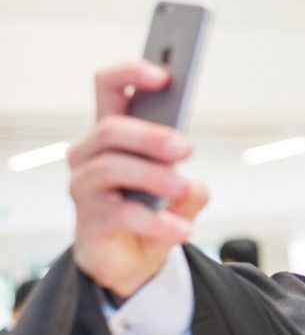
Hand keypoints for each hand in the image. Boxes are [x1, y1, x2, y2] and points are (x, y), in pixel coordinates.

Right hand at [69, 62, 207, 300]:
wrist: (132, 261)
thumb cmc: (153, 211)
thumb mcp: (181, 193)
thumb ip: (190, 184)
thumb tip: (190, 184)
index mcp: (114, 134)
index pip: (109, 86)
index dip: (131, 73)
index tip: (165, 76)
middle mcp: (90, 155)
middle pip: (110, 129)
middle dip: (150, 135)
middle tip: (186, 148)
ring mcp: (84, 188)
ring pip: (112, 167)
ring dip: (154, 176)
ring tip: (183, 187)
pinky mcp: (88, 221)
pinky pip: (121, 214)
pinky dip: (157, 222)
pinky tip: (182, 230)